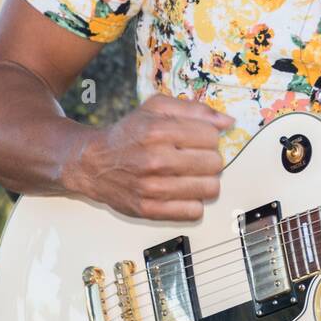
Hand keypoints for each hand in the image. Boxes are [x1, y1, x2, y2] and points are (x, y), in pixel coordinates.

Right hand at [68, 92, 233, 221]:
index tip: (198, 139)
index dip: (209, 136)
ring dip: (205, 181)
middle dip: (208, 158)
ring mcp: (152, 188)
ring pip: (211, 188)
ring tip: (190, 175)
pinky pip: (194, 211)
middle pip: (215, 163)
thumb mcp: (156, 108)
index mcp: (158, 132)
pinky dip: (193, 202)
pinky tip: (182, 191)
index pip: (212, 136)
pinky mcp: (149, 210)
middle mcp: (155, 160)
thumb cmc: (128, 134)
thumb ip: (194, 109)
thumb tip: (227, 122)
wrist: (92, 164)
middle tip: (193, 157)